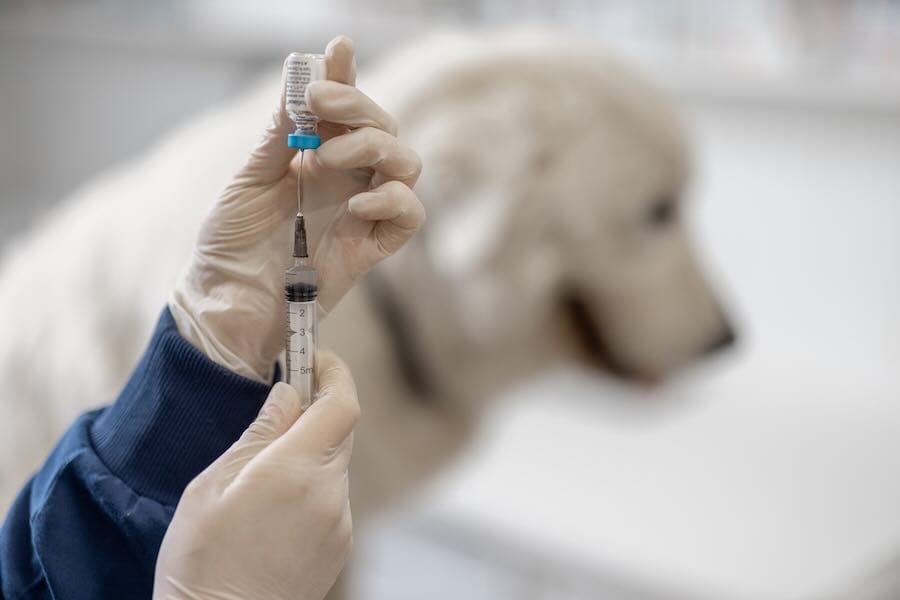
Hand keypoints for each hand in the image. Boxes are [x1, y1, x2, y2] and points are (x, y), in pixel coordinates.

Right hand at [154, 352, 357, 599]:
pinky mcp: (340, 544)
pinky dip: (311, 485)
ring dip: (309, 452)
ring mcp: (340, 522)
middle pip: (340, 430)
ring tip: (261, 474)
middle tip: (282, 405)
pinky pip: (332, 496)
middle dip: (316, 409)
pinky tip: (273, 508)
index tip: (315, 357)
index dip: (333, 372)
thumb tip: (289, 394)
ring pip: (335, 464)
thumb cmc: (202, 560)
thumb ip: (258, 434)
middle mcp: (329, 494)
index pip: (341, 403)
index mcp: (295, 471)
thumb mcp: (212, 485)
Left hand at [170, 35, 423, 380]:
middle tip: (319, 104)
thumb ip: (279, 136)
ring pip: (406, 163)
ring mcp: (363, 211)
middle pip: (384, 128)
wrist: (226, 303)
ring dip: (373, 147)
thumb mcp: (247, 180)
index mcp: (315, 157)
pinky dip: (393, 199)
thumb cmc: (230, 244)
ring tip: (325, 160)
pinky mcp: (373, 247)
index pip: (343, 109)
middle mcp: (346, 179)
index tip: (338, 50)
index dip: (347, 77)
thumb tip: (299, 82)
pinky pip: (409, 214)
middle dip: (358, 106)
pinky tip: (356, 201)